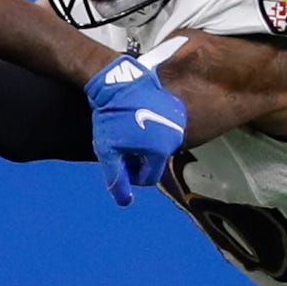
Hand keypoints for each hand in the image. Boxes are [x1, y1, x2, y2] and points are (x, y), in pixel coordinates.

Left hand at [85, 53, 188, 205]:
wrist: (118, 83)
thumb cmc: (111, 118)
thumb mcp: (107, 152)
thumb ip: (116, 179)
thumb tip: (125, 202)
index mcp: (160, 151)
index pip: (149, 179)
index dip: (131, 174)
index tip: (119, 162)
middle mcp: (176, 138)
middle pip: (156, 162)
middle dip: (139, 160)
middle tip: (122, 145)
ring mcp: (179, 122)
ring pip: (161, 145)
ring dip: (147, 145)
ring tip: (130, 131)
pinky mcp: (177, 109)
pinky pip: (166, 128)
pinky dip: (154, 129)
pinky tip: (138, 118)